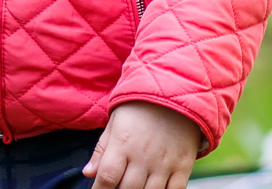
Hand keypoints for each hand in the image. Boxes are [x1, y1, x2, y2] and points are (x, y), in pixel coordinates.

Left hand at [84, 102, 200, 188]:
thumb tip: (88, 173)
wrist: (175, 92)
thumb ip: (101, 150)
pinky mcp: (183, 165)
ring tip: (136, 186)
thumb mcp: (115, 122)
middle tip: (119, 187)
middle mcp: (144, 155)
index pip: (107, 177)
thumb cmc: (139, 108)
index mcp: (123, 143)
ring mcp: (165, 162)